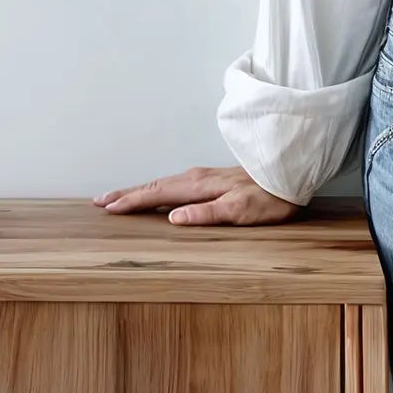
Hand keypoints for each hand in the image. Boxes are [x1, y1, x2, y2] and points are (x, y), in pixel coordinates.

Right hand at [92, 164, 302, 224]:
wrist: (290, 174)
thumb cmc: (269, 197)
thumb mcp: (240, 211)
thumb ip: (207, 214)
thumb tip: (173, 218)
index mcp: (198, 186)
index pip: (157, 194)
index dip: (131, 202)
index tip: (108, 208)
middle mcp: (196, 178)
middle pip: (154, 186)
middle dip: (127, 194)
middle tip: (101, 201)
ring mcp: (203, 177)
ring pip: (162, 183)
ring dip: (139, 191)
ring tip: (120, 197)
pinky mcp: (211, 179)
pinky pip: (174, 183)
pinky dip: (156, 189)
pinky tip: (157, 194)